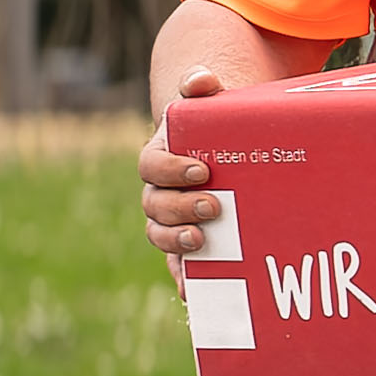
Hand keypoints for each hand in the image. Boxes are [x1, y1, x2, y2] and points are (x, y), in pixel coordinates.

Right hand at [139, 80, 227, 263]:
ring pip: (160, 235)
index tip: (202, 169)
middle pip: (156, 204)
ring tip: (203, 241)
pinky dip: (183, 281)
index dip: (172, 169)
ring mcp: (170, 221)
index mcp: (160, 158)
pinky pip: (178, 267)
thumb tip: (203, 80)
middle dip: (181, 207)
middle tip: (215, 206)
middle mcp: (159, 193)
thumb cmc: (215, 130)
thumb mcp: (210, 107)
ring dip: (176, 240)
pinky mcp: (186, 247)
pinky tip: (194, 294)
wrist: (223, 156)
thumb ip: (202, 90)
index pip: (152, 165)